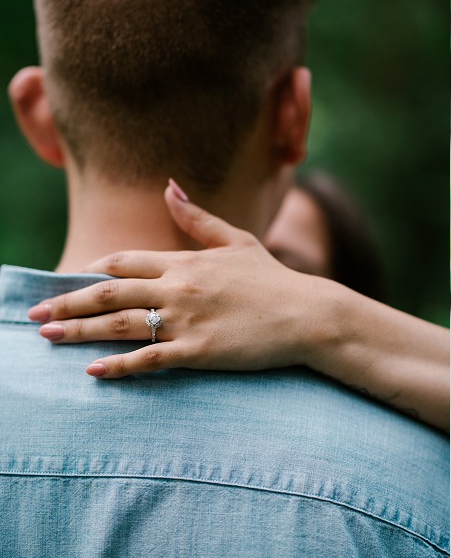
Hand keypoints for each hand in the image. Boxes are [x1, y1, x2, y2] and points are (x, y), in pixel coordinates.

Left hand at [28, 180, 327, 376]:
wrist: (308, 315)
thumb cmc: (275, 279)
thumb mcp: (238, 240)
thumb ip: (198, 218)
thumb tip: (169, 186)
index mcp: (186, 260)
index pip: (125, 262)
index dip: (94, 271)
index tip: (72, 281)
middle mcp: (179, 287)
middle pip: (108, 293)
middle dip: (66, 303)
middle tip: (35, 315)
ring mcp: (187, 320)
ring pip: (119, 325)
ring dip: (78, 332)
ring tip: (47, 338)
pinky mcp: (199, 351)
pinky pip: (148, 359)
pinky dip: (119, 366)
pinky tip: (94, 372)